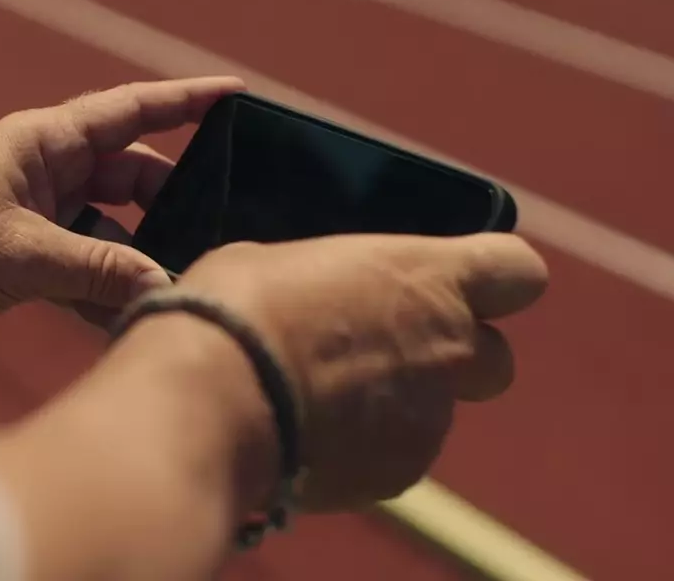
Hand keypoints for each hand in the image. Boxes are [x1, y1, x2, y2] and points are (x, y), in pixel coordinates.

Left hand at [0, 77, 245, 354]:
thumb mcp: (18, 254)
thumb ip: (97, 268)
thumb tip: (165, 286)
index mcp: (40, 143)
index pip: (127, 111)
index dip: (184, 100)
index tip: (238, 94)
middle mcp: (45, 172)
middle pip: (130, 175)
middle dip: (173, 199)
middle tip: (221, 226)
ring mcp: (38, 215)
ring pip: (113, 227)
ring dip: (141, 254)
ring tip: (184, 280)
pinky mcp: (27, 258)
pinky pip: (87, 265)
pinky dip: (109, 287)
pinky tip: (136, 316)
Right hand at [174, 232, 547, 511]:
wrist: (215, 399)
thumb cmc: (241, 307)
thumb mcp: (284, 261)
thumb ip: (336, 282)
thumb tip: (324, 296)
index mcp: (428, 278)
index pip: (519, 270)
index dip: (495, 279)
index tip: (459, 284)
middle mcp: (449, 349)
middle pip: (495, 359)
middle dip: (455, 359)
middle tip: (387, 351)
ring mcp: (429, 419)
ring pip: (435, 414)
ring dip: (395, 406)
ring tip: (318, 398)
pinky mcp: (398, 474)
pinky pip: (395, 458)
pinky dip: (362, 448)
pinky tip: (305, 433)